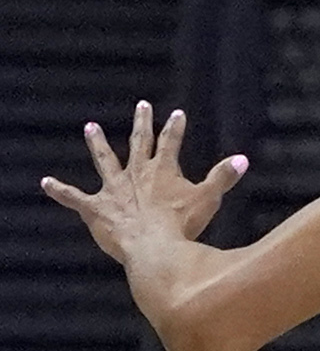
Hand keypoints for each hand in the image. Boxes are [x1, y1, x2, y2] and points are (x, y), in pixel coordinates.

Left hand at [40, 101, 245, 261]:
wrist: (152, 245)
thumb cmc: (181, 224)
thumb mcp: (208, 199)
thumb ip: (223, 177)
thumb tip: (243, 159)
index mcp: (162, 170)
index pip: (171, 142)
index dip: (175, 127)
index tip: (178, 113)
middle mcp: (136, 173)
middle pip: (139, 142)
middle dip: (142, 123)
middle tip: (142, 105)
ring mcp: (114, 188)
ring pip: (104, 160)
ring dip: (98, 143)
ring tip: (91, 127)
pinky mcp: (96, 207)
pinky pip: (74, 197)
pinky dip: (60, 190)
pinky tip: (46, 183)